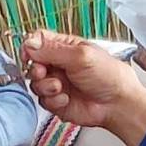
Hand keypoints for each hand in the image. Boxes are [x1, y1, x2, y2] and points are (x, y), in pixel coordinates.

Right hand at [22, 30, 145, 145]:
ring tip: (60, 87)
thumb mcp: (81, 55)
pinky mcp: (56, 102)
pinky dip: (53, 100)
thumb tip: (29, 44)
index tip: (28, 54)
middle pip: (32, 63)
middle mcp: (58, 65)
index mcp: (65, 48)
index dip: (30, 47)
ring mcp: (56, 84)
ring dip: (45, 86)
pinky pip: (43, 101)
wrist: (117, 104)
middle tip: (42, 72)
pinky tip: (66, 98)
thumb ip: (52, 49)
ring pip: (35, 84)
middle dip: (35, 69)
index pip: (39, 42)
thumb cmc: (108, 76)